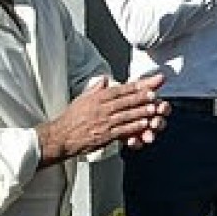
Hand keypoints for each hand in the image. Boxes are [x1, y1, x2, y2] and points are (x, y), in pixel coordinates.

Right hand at [37, 74, 169, 163]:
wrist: (61, 136)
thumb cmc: (71, 118)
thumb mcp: (82, 99)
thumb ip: (96, 89)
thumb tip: (105, 79)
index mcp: (97, 98)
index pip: (120, 90)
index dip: (135, 87)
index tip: (148, 84)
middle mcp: (101, 108)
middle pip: (125, 101)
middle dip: (142, 97)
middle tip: (155, 94)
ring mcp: (104, 122)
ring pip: (127, 115)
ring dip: (142, 111)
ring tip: (154, 109)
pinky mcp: (105, 135)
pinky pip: (122, 130)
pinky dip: (134, 126)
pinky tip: (144, 124)